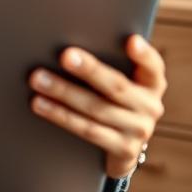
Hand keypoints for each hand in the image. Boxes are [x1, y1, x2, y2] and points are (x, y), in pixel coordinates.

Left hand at [28, 35, 166, 178]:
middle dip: (89, 70)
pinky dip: (61, 116)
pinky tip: (40, 103)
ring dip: (64, 92)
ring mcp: (139, 130)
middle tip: (65, 55)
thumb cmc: (111, 98)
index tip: (130, 40)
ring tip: (38, 79)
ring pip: (96, 108)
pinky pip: (88, 130)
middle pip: (116, 86)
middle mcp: (150, 106)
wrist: (121, 145)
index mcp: (152, 83)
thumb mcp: (119, 81)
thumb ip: (107, 61)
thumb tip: (69, 45)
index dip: (143, 54)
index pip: (153, 66)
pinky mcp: (124, 150)